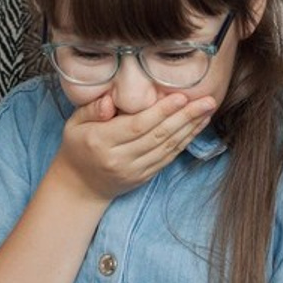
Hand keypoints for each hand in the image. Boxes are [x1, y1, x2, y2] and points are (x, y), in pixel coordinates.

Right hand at [57, 92, 214, 200]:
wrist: (79, 185)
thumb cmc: (78, 146)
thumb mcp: (74, 123)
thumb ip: (92, 109)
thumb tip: (110, 101)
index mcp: (101, 141)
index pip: (136, 125)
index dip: (161, 111)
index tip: (181, 96)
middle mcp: (119, 158)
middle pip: (158, 136)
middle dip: (185, 117)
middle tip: (208, 100)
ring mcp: (133, 170)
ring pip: (167, 147)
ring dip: (190, 128)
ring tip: (208, 110)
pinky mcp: (144, 177)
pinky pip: (168, 157)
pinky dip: (185, 141)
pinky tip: (197, 126)